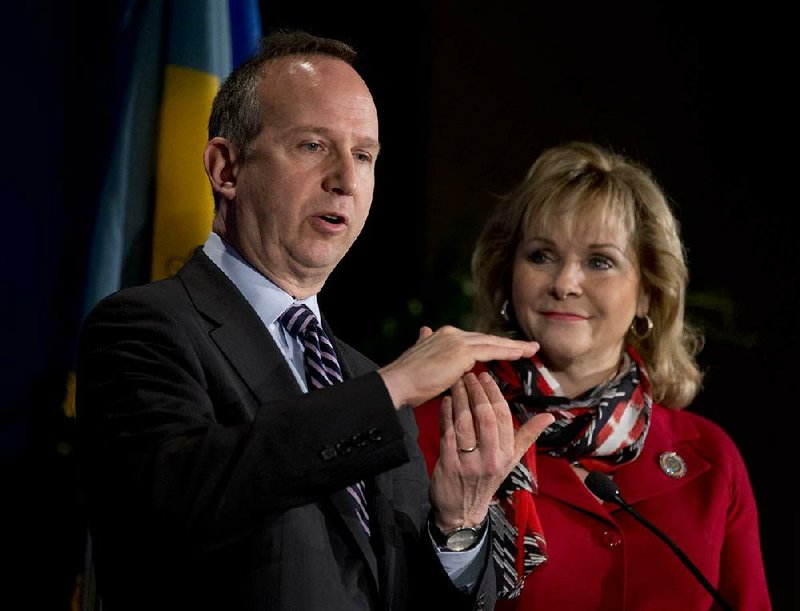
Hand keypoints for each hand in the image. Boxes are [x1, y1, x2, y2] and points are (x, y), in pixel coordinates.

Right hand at [378, 325, 538, 408]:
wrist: (398, 382)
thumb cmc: (408, 379)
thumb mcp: (420, 356)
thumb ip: (426, 343)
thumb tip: (425, 331)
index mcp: (444, 335)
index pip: (475, 340)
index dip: (493, 344)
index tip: (508, 348)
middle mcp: (452, 333)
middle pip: (487, 339)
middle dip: (509, 343)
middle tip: (529, 347)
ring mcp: (457, 341)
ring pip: (493, 343)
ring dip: (514, 346)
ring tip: (532, 350)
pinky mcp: (462, 352)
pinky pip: (491, 351)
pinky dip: (508, 352)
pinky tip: (520, 354)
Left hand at [428, 371, 553, 529]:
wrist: (462, 511)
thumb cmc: (488, 479)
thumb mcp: (510, 460)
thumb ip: (527, 436)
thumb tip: (549, 416)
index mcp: (506, 454)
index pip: (503, 418)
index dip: (494, 394)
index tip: (486, 377)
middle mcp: (490, 459)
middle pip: (485, 418)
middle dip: (477, 393)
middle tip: (470, 375)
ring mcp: (469, 463)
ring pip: (464, 424)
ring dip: (460, 399)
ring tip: (457, 383)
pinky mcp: (449, 466)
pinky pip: (447, 434)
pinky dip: (445, 415)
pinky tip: (445, 401)